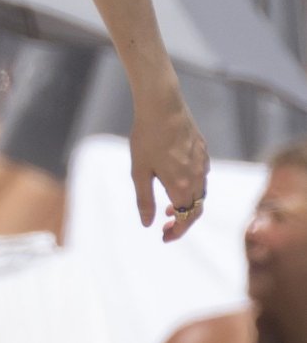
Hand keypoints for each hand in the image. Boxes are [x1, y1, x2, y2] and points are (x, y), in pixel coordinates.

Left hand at [130, 85, 209, 242]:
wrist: (162, 105)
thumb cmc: (147, 136)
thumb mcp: (139, 171)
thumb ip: (145, 200)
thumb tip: (147, 224)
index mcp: (182, 186)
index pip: (185, 219)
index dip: (176, 232)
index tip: (163, 237)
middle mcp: (197, 177)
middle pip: (195, 208)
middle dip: (181, 221)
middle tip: (164, 225)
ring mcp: (202, 163)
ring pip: (200, 192)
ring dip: (186, 203)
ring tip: (167, 204)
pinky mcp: (203, 149)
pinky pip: (201, 175)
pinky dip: (191, 186)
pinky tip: (176, 178)